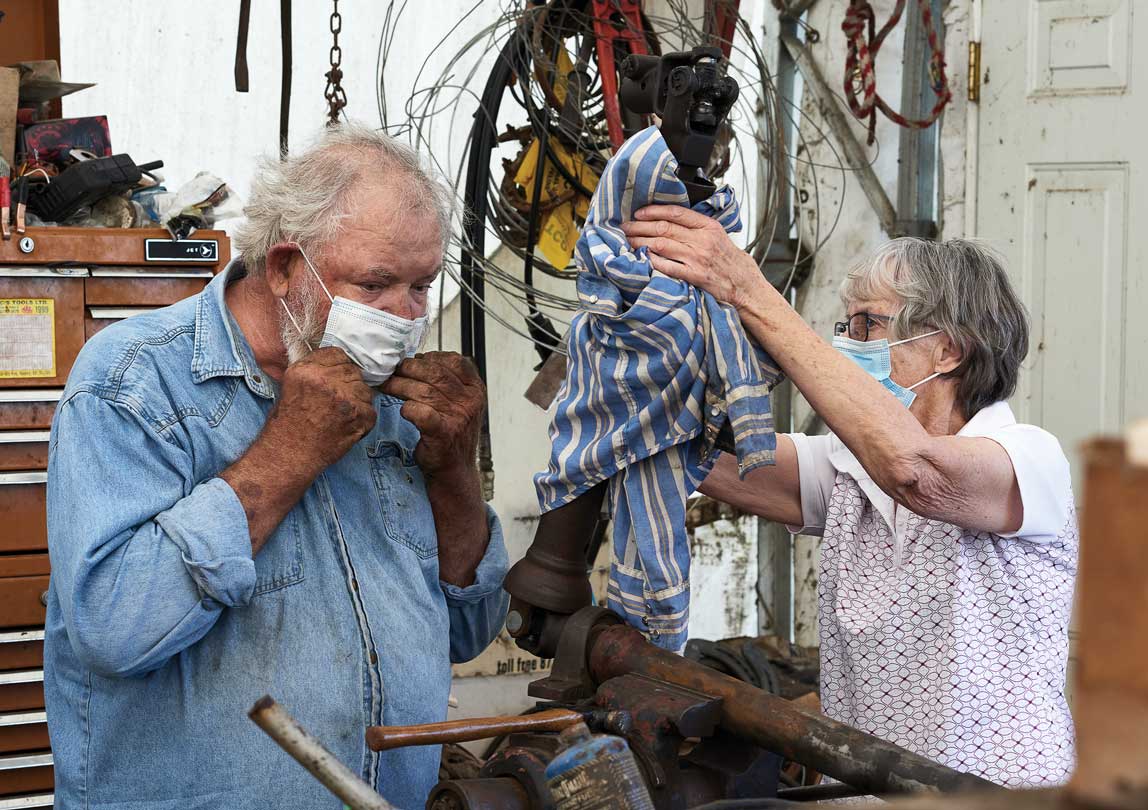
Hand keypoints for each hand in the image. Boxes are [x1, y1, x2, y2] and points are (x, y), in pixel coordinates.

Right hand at [266, 347, 377, 473]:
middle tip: (337, 402)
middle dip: (348, 384)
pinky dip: (363, 419)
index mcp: (306, 370)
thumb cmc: (287, 424)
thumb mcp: (290, 386)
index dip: (337, 366)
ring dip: (357, 400)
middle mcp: (326, 379)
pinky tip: (347, 426)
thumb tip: (336, 363)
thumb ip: (313, 370)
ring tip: (341, 415)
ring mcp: (345, 397)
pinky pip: (371, 410)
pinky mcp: (360, 415)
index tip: (334, 378)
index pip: (336, 353)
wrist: (290, 455)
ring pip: (364, 389)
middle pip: (352, 370)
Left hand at [379, 352, 484, 479]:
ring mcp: (459, 418)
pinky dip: (407, 408)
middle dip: (410, 368)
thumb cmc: (452, 434)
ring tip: (388, 386)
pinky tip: (403, 410)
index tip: (416, 360)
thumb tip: (418, 359)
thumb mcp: (461, 404)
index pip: (456, 361)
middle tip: (394, 371)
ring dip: (400, 385)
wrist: (455, 470)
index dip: (432, 357)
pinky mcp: (444, 433)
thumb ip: (448, 382)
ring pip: (424, 390)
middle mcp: (470, 402)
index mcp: (476, 390)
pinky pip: (419, 411)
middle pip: (436, 373)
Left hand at [620, 205, 765, 310]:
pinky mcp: (695, 276)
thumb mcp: (720, 237)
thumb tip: (672, 222)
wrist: (747, 287)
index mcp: (709, 227)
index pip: (676, 213)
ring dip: (641, 242)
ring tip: (627, 241)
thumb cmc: (732, 263)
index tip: (639, 212)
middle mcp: (702, 240)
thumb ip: (699, 228)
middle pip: (664, 228)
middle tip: (625, 226)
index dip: (654, 211)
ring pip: (662, 245)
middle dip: (640, 226)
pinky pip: (668, 266)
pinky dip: (653, 261)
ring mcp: (698, 258)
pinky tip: (642, 258)